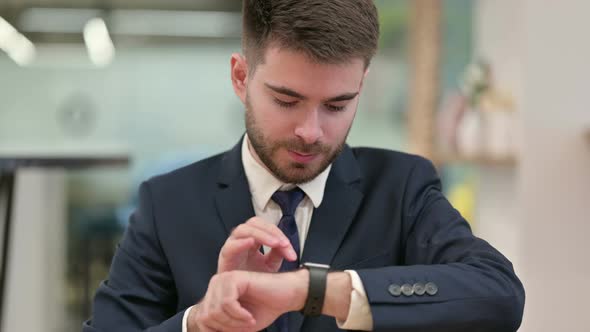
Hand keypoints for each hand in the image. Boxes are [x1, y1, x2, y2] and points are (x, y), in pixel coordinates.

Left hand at [187, 270, 307, 331]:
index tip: (237, 330)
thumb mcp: (237, 326)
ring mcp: (224, 279)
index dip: (218, 331)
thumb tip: (205, 331)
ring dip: (234, 322)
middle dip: (227, 327)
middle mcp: (216, 284)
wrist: (286, 296)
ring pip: (215, 311)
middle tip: (245, 325)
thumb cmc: (264, 309)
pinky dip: (239, 315)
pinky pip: (227, 303)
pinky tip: (249, 316)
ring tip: (249, 320)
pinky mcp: (234, 278)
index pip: (201, 319)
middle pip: (206, 316)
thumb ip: (220, 329)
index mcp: (214, 294)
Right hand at [217, 217, 297, 273]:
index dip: (278, 232)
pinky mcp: (225, 258)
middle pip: (254, 223)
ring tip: (274, 243)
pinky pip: (230, 246)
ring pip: (242, 230)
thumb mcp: (270, 266)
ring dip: (260, 234)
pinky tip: (251, 243)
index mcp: (253, 240)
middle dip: (270, 231)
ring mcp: (232, 247)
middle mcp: (241, 240)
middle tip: (283, 243)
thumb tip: (287, 247)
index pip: (265, 227)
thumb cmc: (251, 280)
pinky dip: (241, 243)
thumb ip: (278, 254)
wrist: (240, 298)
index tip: (288, 245)